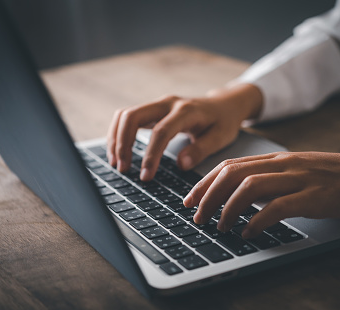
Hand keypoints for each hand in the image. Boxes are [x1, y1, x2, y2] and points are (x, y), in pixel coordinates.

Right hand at [107, 83, 262, 180]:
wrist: (223, 105)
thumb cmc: (223, 122)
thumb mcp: (221, 137)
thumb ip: (201, 150)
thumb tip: (181, 165)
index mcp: (186, 111)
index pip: (161, 132)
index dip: (150, 155)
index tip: (145, 176)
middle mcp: (168, 103)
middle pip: (133, 116)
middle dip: (123, 144)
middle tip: (123, 169)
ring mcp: (158, 104)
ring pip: (125, 115)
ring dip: (116, 139)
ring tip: (117, 164)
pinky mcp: (152, 110)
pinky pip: (127, 117)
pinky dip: (118, 134)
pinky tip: (118, 153)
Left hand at [183, 146, 339, 238]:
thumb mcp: (302, 170)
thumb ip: (275, 177)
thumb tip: (245, 195)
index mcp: (279, 158)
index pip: (231, 165)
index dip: (205, 182)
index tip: (190, 199)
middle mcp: (284, 165)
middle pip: (232, 174)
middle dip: (207, 196)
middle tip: (195, 216)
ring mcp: (299, 179)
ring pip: (249, 187)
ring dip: (226, 209)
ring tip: (218, 227)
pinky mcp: (314, 197)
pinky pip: (277, 207)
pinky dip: (256, 221)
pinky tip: (248, 233)